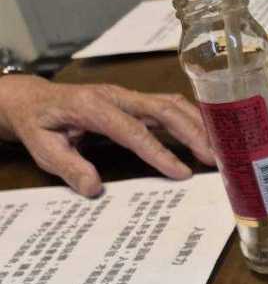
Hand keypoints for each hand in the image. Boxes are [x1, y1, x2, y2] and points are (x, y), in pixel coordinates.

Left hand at [0, 77, 214, 196]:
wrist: (33, 100)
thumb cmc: (40, 124)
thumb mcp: (43, 148)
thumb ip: (68, 167)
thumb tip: (93, 187)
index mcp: (92, 105)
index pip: (132, 129)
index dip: (159, 151)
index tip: (181, 173)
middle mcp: (115, 96)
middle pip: (162, 109)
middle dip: (191, 133)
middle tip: (214, 159)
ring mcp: (127, 96)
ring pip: (170, 104)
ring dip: (197, 125)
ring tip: (219, 151)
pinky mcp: (135, 101)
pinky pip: (168, 105)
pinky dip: (191, 119)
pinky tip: (206, 136)